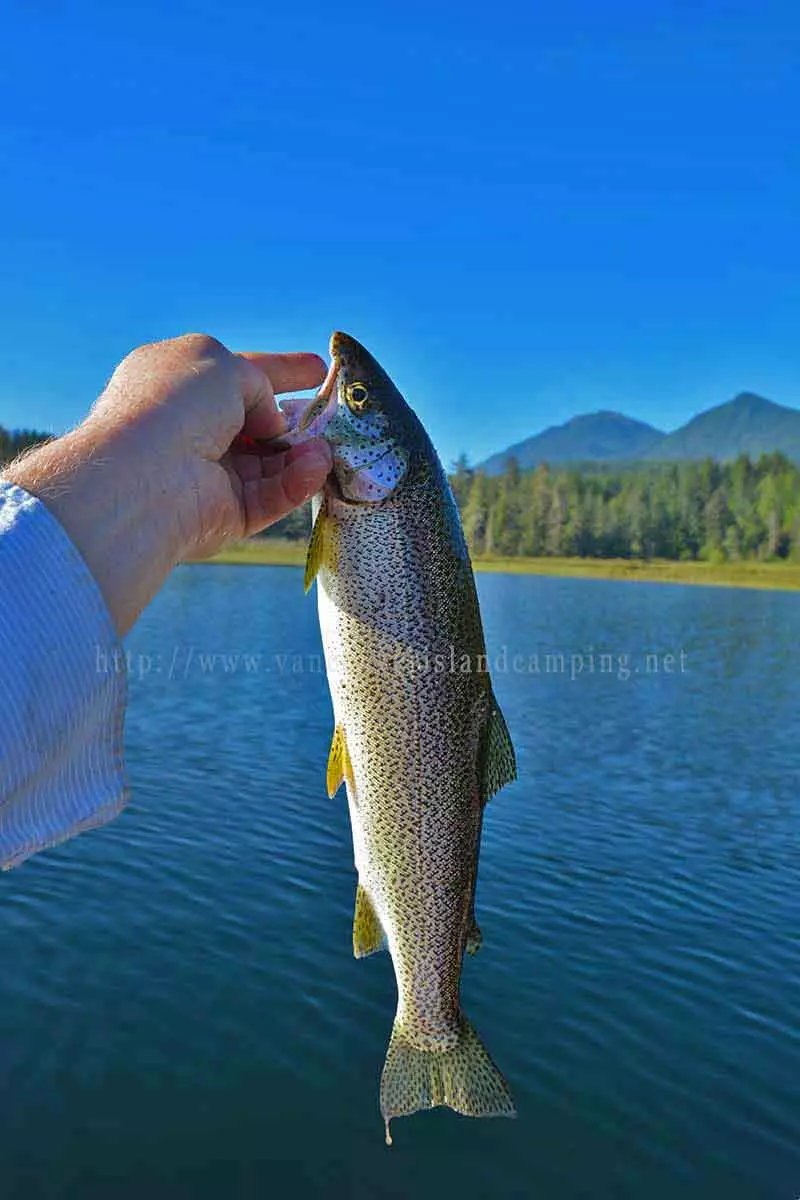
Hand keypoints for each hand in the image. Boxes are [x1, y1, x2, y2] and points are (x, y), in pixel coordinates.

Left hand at [3, 334, 331, 635]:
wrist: (146, 472)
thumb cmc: (175, 403)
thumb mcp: (222, 364)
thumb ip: (257, 381)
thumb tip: (270, 420)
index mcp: (177, 385)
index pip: (237, 376)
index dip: (279, 370)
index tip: (317, 369)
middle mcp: (189, 431)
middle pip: (256, 426)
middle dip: (297, 421)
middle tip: (335, 417)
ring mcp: (204, 476)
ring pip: (268, 465)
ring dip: (302, 453)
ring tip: (328, 446)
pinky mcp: (221, 517)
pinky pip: (269, 498)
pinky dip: (296, 482)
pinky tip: (317, 465)